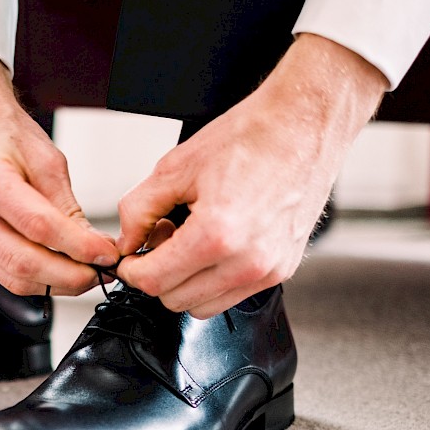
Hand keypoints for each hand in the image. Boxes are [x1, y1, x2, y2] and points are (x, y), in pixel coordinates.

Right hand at [0, 54, 118, 295]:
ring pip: (11, 277)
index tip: (107, 254)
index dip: (78, 247)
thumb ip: (68, 208)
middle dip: (69, 276)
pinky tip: (56, 267)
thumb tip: (95, 249)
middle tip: (100, 272)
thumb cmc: (2, 131)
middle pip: (21, 262)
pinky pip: (0, 272)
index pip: (37, 226)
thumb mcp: (46, 159)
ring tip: (83, 273)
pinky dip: (34, 277)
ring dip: (54, 283)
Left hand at [116, 34, 387, 317]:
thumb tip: (126, 241)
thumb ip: (138, 210)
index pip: (154, 281)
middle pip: (175, 299)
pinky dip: (213, 278)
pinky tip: (214, 242)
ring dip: (186, 280)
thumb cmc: (249, 138)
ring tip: (190, 239)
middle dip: (158, 273)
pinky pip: (232, 294)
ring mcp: (269, 270)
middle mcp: (247, 262)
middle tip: (163, 236)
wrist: (303, 124)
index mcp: (217, 236)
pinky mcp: (283, 270)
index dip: (131, 270)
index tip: (129, 257)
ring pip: (203, 305)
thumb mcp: (175, 167)